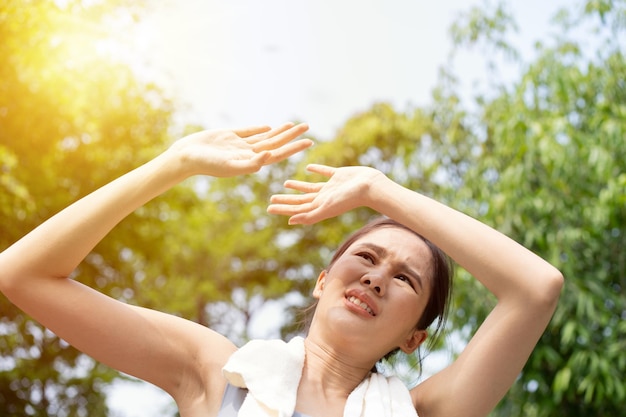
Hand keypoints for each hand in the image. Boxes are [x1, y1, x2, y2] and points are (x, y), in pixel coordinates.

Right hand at [168, 122, 311, 177]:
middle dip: (291, 136)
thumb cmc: (207, 164)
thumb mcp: (230, 165)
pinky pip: (249, 132)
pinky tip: (269, 127)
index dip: (293, 148)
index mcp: (251, 162)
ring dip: (279, 132)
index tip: (309, 141)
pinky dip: (259, 130)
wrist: (186, 156)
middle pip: (275, 143)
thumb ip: (251, 163)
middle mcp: (248, 154)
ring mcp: (239, 145)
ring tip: (293, 125)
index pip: (278, 154)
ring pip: (264, 137)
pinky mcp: (229, 137)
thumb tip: (270, 155)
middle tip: (307, 127)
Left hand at [267, 164, 386, 223]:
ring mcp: (331, 187)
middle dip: (286, 200)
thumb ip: (309, 215)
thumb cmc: (349, 199)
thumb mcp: (327, 208)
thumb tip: (290, 221)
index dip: (283, 208)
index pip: (297, 209)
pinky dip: (316, 170)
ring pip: (310, 187)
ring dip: (298, 186)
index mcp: (320, 206)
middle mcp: (324, 198)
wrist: (369, 187)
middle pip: (300, 200)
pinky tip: (308, 168)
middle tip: (272, 198)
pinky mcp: (338, 175)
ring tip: (286, 183)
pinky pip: (324, 172)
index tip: (269, 207)